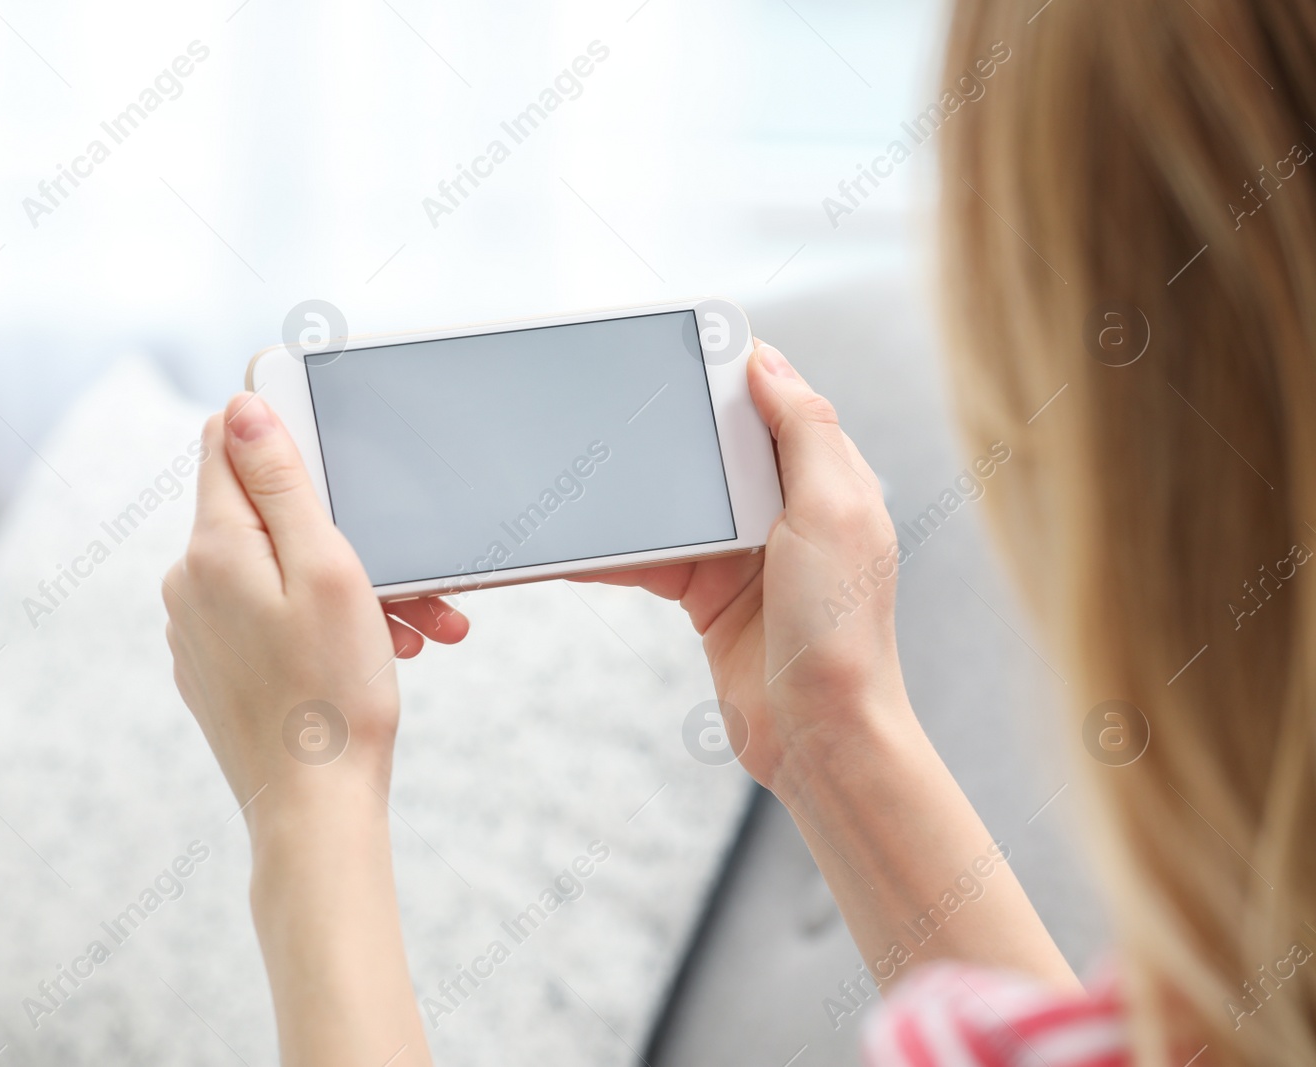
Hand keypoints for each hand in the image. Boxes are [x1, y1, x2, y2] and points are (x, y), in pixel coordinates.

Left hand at [162, 392, 468, 824]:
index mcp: (212, 548)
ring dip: (350, 588)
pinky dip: (323, 625)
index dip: (283, 435)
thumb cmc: (335, 691)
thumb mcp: (326, 568)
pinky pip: (269, 620)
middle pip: (266, 517)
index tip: (340, 460)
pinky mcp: (215, 670)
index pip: (225, 442)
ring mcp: (197, 631)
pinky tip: (378, 654)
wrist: (315, 811)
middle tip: (416, 581)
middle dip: (346, 533)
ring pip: (277, 573)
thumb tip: (240, 406)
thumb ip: (281, 482)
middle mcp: (189, 584)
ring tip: (417, 630)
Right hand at [577, 341, 907, 797]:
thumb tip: (765, 361)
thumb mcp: (833, 513)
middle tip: (613, 397)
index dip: (730, 365)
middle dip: (666, 424)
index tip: (680, 336)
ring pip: (674, 499)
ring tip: (584, 468)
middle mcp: (785, 509)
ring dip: (633, 490)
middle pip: (713, 445)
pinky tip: (577, 544)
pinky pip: (650, 557)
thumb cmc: (841, 630)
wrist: (819, 736)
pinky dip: (615, 551)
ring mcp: (742, 553)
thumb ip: (803, 433)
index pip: (773, 399)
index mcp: (825, 477)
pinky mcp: (707, 595)